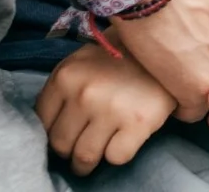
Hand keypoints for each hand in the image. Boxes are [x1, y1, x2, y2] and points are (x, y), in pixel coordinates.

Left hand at [34, 44, 178, 176]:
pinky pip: (116, 157)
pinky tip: (122, 140)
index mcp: (65, 76)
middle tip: (78, 148)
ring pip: (84, 157)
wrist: (167, 45)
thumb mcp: (82, 61)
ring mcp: (111, 110)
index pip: (41, 122)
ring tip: (95, 156)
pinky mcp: (138, 123)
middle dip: (68, 151)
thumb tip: (48, 125)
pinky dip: (117, 154)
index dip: (51, 131)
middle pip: (61, 144)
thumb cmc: (121, 56)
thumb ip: (63, 89)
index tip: (64, 133)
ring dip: (87, 163)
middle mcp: (85, 94)